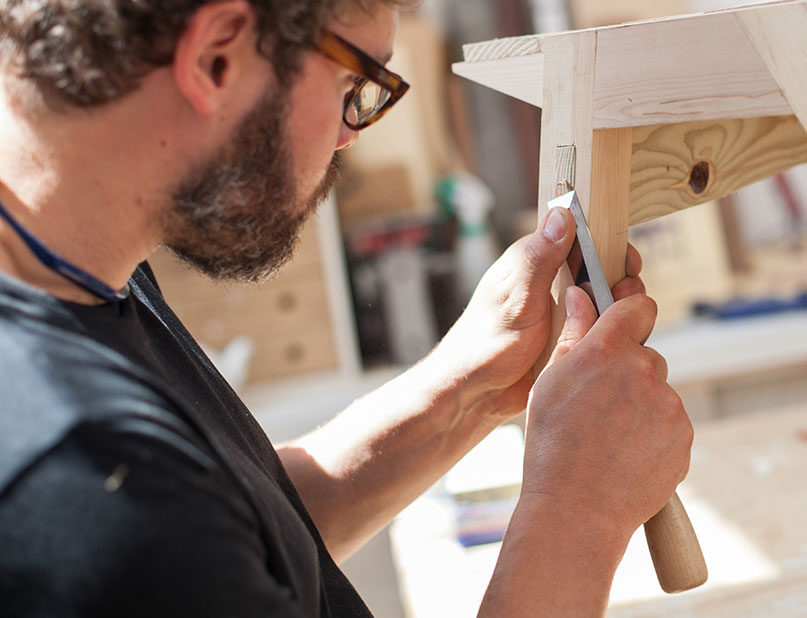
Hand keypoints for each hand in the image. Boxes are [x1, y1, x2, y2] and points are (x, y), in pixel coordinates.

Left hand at [429, 207, 644, 421]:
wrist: (476, 393)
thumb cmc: (486, 343)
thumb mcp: (516, 298)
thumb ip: (539, 259)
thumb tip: (562, 214)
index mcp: (534, 261)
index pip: (582, 239)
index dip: (609, 247)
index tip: (627, 263)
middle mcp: (550, 283)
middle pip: (600, 271)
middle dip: (619, 284)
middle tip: (623, 300)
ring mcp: (561, 312)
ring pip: (604, 302)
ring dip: (616, 311)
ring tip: (618, 325)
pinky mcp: (568, 337)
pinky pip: (599, 330)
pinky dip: (609, 334)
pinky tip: (614, 345)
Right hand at [521, 292, 692, 538]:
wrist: (577, 509)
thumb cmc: (552, 445)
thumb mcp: (550, 382)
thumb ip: (573, 332)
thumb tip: (581, 293)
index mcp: (607, 350)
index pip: (639, 307)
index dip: (629, 315)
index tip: (620, 327)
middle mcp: (645, 370)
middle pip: (646, 354)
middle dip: (627, 369)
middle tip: (599, 402)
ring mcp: (669, 405)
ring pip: (658, 390)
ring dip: (640, 402)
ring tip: (609, 435)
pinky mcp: (684, 436)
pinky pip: (670, 422)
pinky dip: (653, 432)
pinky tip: (625, 452)